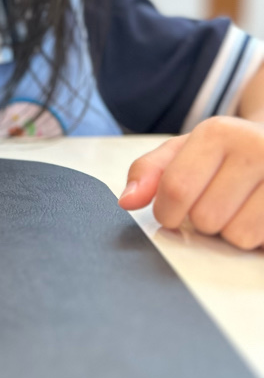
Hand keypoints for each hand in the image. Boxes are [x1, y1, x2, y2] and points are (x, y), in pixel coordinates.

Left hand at [118, 117, 263, 249]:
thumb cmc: (228, 154)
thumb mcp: (184, 151)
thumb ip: (149, 172)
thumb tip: (127, 200)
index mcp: (220, 132)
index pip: (175, 189)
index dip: (167, 212)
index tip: (172, 212)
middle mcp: (258, 148)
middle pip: (206, 218)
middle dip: (205, 220)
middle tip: (220, 202)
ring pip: (238, 238)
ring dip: (233, 233)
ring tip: (242, 208)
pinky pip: (263, 245)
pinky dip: (258, 240)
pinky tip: (259, 216)